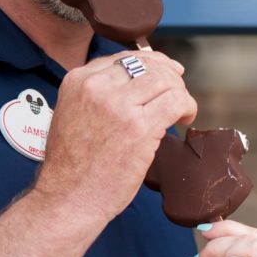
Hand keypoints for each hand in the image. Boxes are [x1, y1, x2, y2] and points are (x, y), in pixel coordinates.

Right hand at [33, 50, 196, 224]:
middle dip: (169, 76)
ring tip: (181, 110)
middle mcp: (97, 87)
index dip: (151, 63)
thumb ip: (96, 96)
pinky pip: (176, 101)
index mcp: (77, 80)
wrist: (69, 198)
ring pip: (165, 79)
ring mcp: (118, 106)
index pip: (124, 58)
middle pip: (147, 64)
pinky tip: (185, 119)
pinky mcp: (139, 128)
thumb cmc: (72, 167)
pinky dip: (188, 106)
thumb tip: (134, 85)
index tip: (165, 74)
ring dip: (180, 92)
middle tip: (177, 93)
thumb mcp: (71, 114)